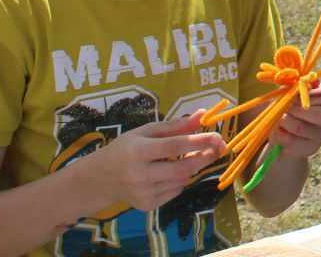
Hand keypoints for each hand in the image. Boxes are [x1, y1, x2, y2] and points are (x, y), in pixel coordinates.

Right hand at [96, 113, 225, 211]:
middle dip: (205, 157)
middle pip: (182, 168)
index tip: (218, 136)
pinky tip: (171, 171)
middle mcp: (139, 174)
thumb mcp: (146, 131)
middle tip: (219, 146)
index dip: (198, 141)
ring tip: (189, 154)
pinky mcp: (147, 205)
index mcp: (137, 151)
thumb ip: (176, 125)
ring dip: (192, 166)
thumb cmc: (125, 148)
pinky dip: (180, 179)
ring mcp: (143, 193)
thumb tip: (203, 114)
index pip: (173, 146)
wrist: (100, 179)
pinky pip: (175, 191)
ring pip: (181, 180)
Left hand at [272, 83, 320, 161]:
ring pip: (300, 127)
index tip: (294, 95)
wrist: (283, 138)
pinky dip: (281, 135)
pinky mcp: (311, 148)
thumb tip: (291, 79)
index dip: (310, 94)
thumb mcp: (289, 96)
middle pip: (320, 114)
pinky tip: (280, 134)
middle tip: (286, 110)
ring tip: (279, 121)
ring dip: (284, 122)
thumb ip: (291, 87)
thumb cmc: (287, 111)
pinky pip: (292, 141)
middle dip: (295, 110)